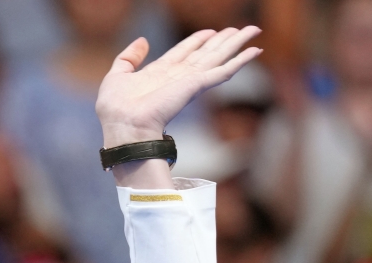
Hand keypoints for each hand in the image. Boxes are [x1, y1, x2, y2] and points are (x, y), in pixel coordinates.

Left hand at [97, 27, 262, 147]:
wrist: (123, 126)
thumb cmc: (116, 108)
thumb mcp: (117, 75)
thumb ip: (129, 57)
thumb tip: (143, 40)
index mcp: (160, 73)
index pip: (184, 52)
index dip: (197, 40)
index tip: (210, 31)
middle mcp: (178, 76)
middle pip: (206, 53)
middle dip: (224, 40)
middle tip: (242, 28)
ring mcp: (190, 81)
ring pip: (219, 57)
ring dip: (237, 43)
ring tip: (253, 31)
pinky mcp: (197, 85)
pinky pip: (224, 71)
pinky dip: (241, 61)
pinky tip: (255, 51)